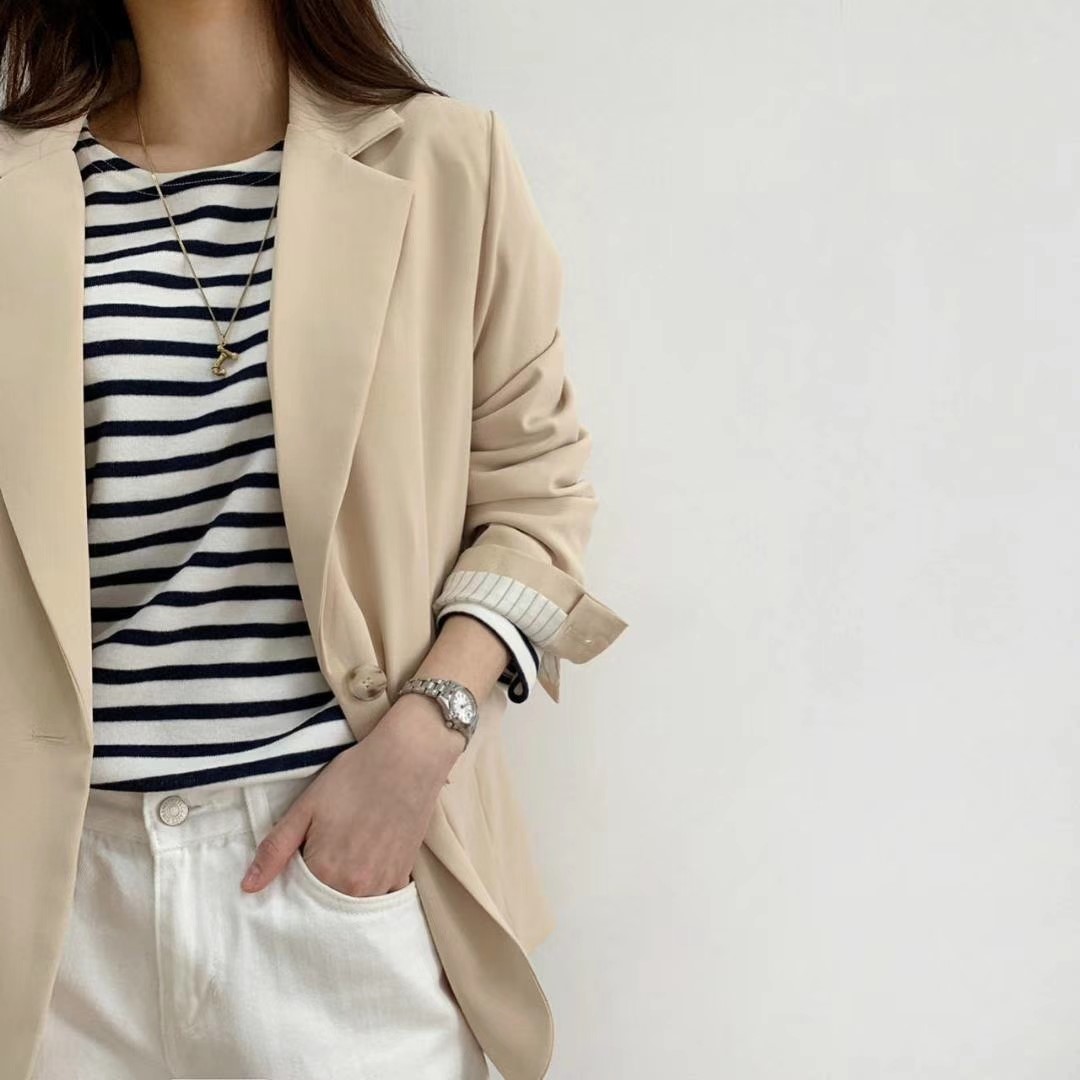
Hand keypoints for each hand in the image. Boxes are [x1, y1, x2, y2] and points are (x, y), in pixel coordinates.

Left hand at [239, 694, 464, 895]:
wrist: (409, 758)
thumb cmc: (355, 776)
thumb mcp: (306, 806)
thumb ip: (275, 849)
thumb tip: (248, 888)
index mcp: (325, 871)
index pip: (297, 902)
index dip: (290, 888)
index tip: (294, 868)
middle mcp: (355, 887)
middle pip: (326, 909)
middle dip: (316, 896)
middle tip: (318, 858)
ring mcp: (383, 883)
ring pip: (353, 908)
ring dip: (343, 895)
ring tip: (341, 861)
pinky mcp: (404, 875)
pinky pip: (381, 899)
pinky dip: (370, 890)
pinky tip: (365, 865)